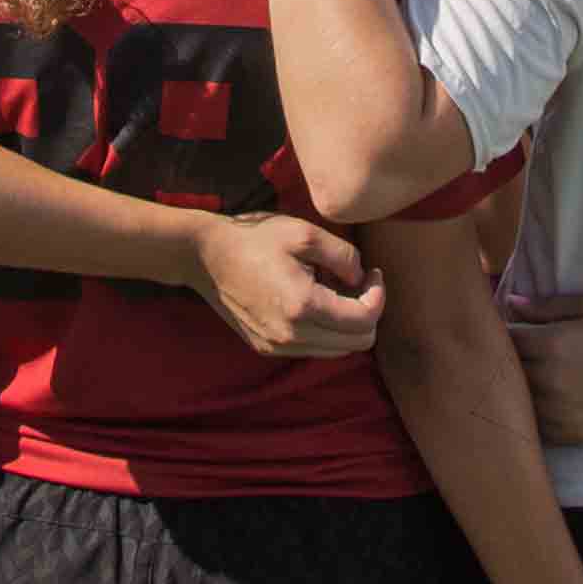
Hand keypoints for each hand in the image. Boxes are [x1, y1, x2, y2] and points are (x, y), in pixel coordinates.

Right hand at [190, 211, 384, 356]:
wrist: (204, 256)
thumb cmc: (254, 239)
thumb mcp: (305, 233)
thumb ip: (344, 256)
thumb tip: (361, 278)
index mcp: (303, 307)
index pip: (364, 320)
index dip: (378, 295)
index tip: (372, 272)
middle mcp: (292, 336)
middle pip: (357, 343)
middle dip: (367, 312)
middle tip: (357, 283)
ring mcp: (278, 347)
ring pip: (337, 351)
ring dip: (346, 324)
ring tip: (334, 291)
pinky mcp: (267, 348)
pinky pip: (313, 349)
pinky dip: (324, 330)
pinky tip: (313, 302)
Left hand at [506, 293, 582, 444]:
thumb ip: (546, 307)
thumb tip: (510, 302)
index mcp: (552, 344)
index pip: (504, 340)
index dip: (500, 334)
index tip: (504, 331)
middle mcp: (551, 380)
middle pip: (506, 372)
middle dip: (505, 362)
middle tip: (510, 355)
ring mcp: (561, 411)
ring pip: (518, 402)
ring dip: (516, 391)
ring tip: (525, 378)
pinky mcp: (573, 434)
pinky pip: (536, 427)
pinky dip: (533, 415)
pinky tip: (542, 402)